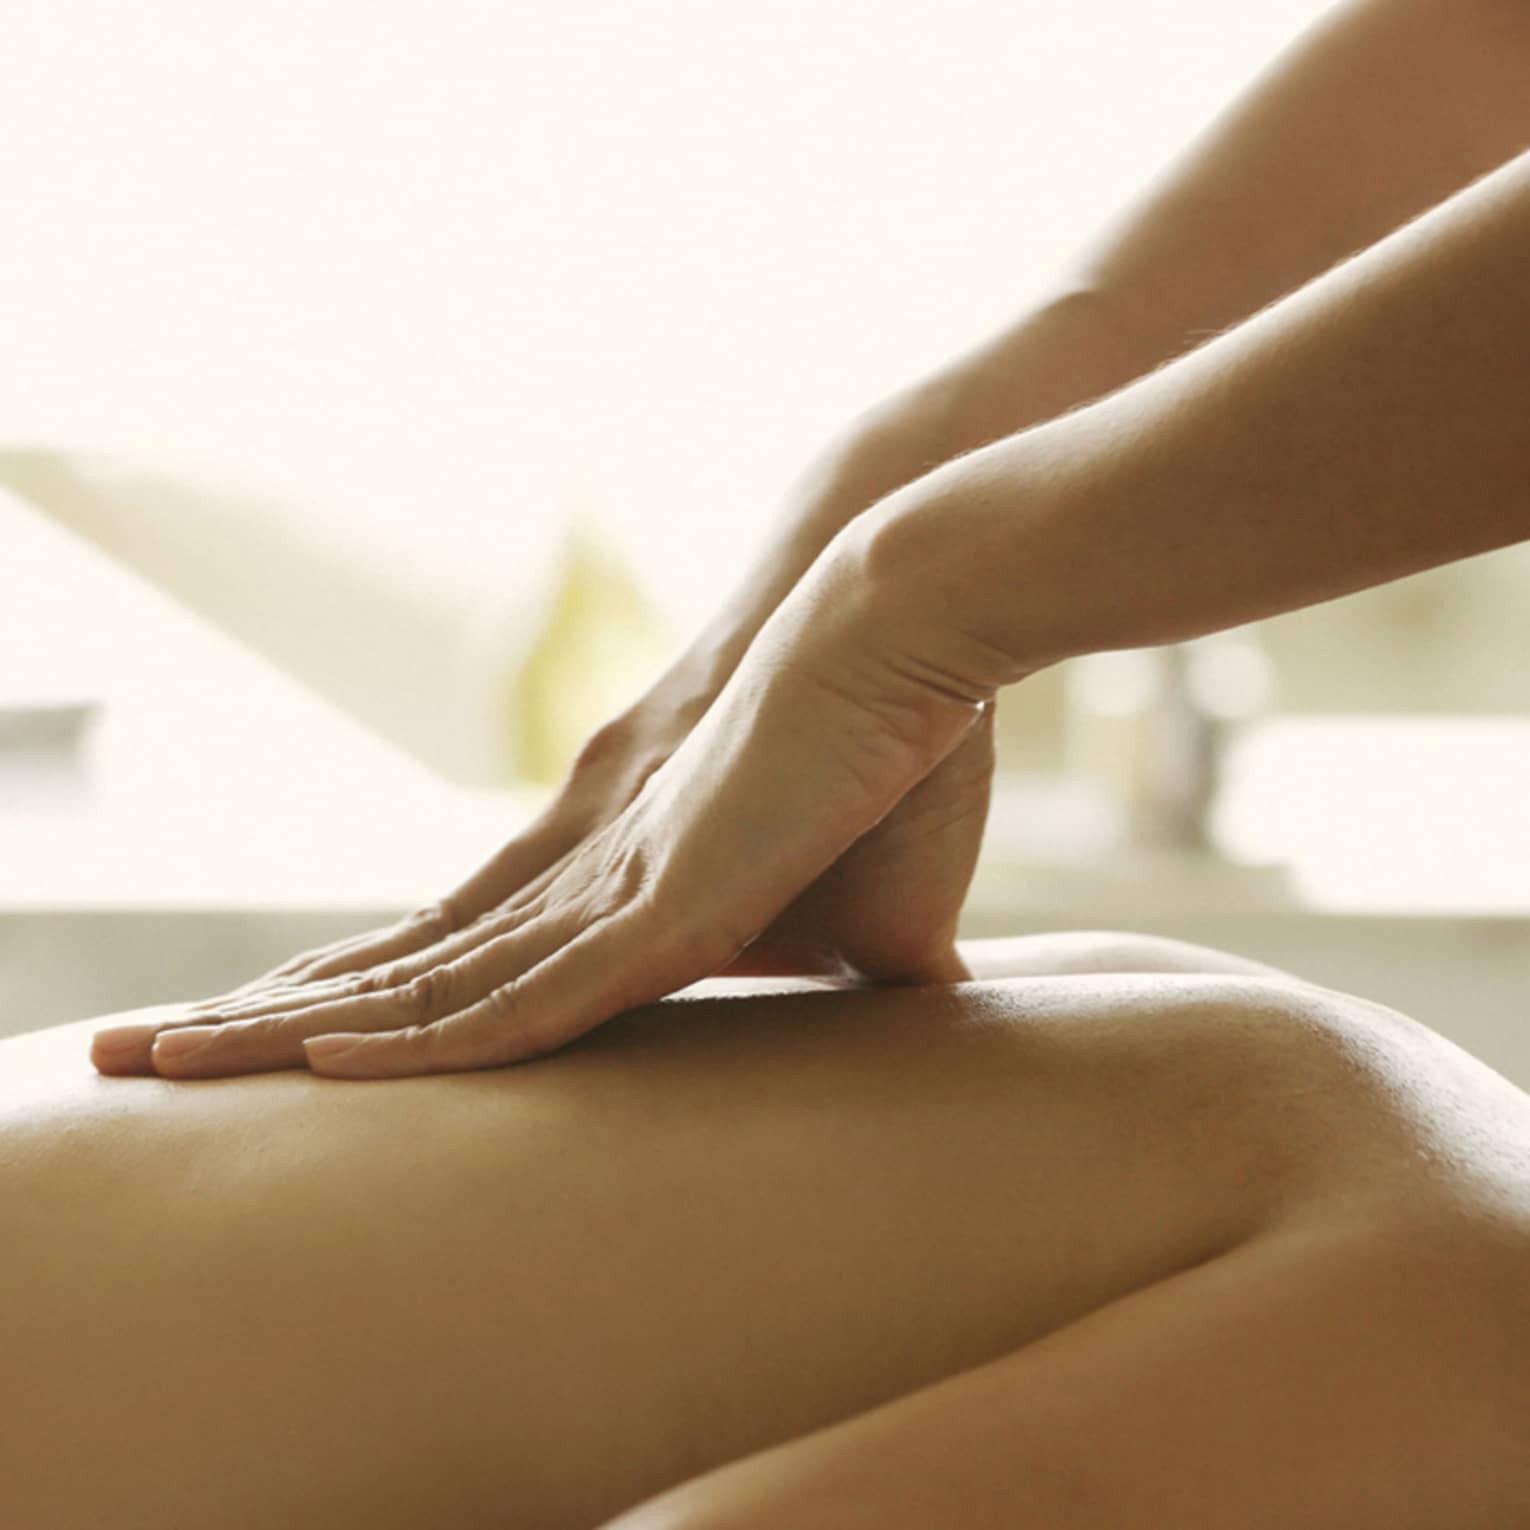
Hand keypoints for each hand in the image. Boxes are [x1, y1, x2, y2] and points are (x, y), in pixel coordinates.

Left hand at [90, 518, 999, 1079]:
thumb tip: (886, 1002)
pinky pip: (515, 995)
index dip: (363, 1001)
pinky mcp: (657, 906)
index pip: (454, 951)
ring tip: (156, 1063)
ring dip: (288, 1032)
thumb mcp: (850, 903)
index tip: (279, 1035)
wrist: (894, 633)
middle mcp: (573, 873)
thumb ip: (824, 959)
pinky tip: (319, 1070)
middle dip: (268, 1018)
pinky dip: (420, 1041)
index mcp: (608, 869)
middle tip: (144, 1052)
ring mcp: (603, 886)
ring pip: (419, 985)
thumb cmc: (886, 757)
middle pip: (396, 967)